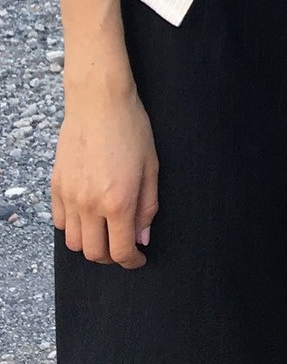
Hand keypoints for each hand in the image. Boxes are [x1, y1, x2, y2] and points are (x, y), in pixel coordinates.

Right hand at [52, 78, 158, 267]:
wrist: (99, 104)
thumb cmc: (132, 129)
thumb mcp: (152, 167)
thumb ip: (148, 206)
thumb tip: (144, 237)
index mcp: (118, 201)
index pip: (121, 249)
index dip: (132, 261)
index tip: (139, 260)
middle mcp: (90, 205)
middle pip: (95, 253)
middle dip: (112, 257)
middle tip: (125, 247)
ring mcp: (70, 197)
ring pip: (74, 243)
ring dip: (92, 245)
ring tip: (107, 232)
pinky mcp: (56, 188)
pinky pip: (61, 223)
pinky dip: (75, 228)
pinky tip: (89, 217)